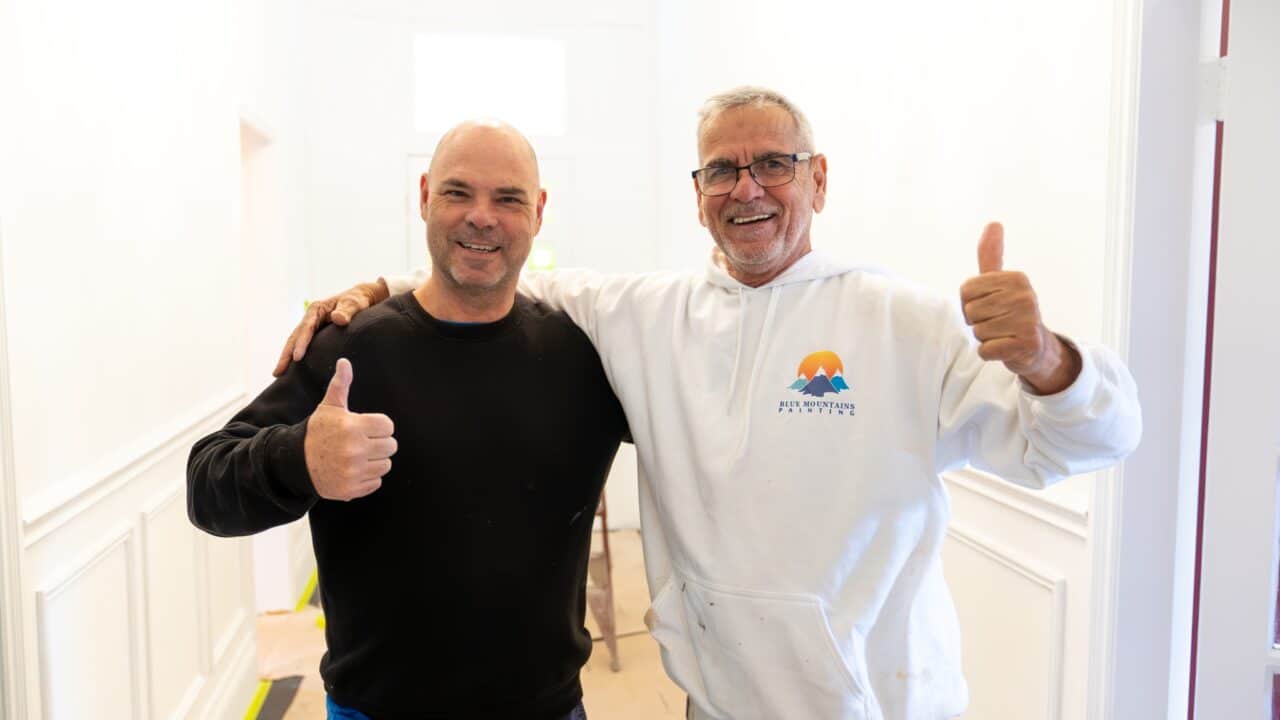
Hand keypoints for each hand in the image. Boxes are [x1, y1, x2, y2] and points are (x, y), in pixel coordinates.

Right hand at [273, 279, 389, 376]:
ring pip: (295, 343)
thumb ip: (347, 311)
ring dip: (287, 358)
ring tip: (278, 374)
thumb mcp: (354, 304)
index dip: (300, 343)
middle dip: (286, 355)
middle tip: (278, 372)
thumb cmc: (357, 300)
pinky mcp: (315, 334)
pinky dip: (296, 356)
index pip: (306, 328)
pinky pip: (303, 345)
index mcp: (316, 310)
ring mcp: (311, 326)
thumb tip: (338, 318)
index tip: (297, 358)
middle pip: (294, 337)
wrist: (361, 299)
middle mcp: (310, 318)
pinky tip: (292, 370)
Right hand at [303, 358, 396, 500]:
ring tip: (358, 456)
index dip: (379, 426)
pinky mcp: (352, 489)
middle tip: (363, 442)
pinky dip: (368, 478)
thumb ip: (341, 385)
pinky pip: (376, 482)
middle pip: (391, 446)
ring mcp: (353, 471)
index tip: (365, 427)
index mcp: (352, 427)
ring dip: (375, 461)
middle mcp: (354, 450)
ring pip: (386, 465)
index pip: (388, 426)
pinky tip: (354, 470)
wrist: (295, 462)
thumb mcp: (329, 407)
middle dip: (380, 443)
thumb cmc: (317, 431)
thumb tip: (345, 362)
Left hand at [960, 222, 1080, 394]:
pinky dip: (989, 352)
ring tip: (1002, 334)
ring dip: (984, 338)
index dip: (969, 303)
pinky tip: (1005, 347)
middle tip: (996, 323)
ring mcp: (1028, 320)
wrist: (1034, 347)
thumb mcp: (999, 282)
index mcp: (1016, 278)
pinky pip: (985, 350)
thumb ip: (991, 256)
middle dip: (977, 322)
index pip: (966, 290)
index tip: (988, 306)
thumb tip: (993, 223)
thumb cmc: (1009, 312)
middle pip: (971, 311)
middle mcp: (1025, 296)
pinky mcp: (1026, 344)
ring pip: (978, 332)